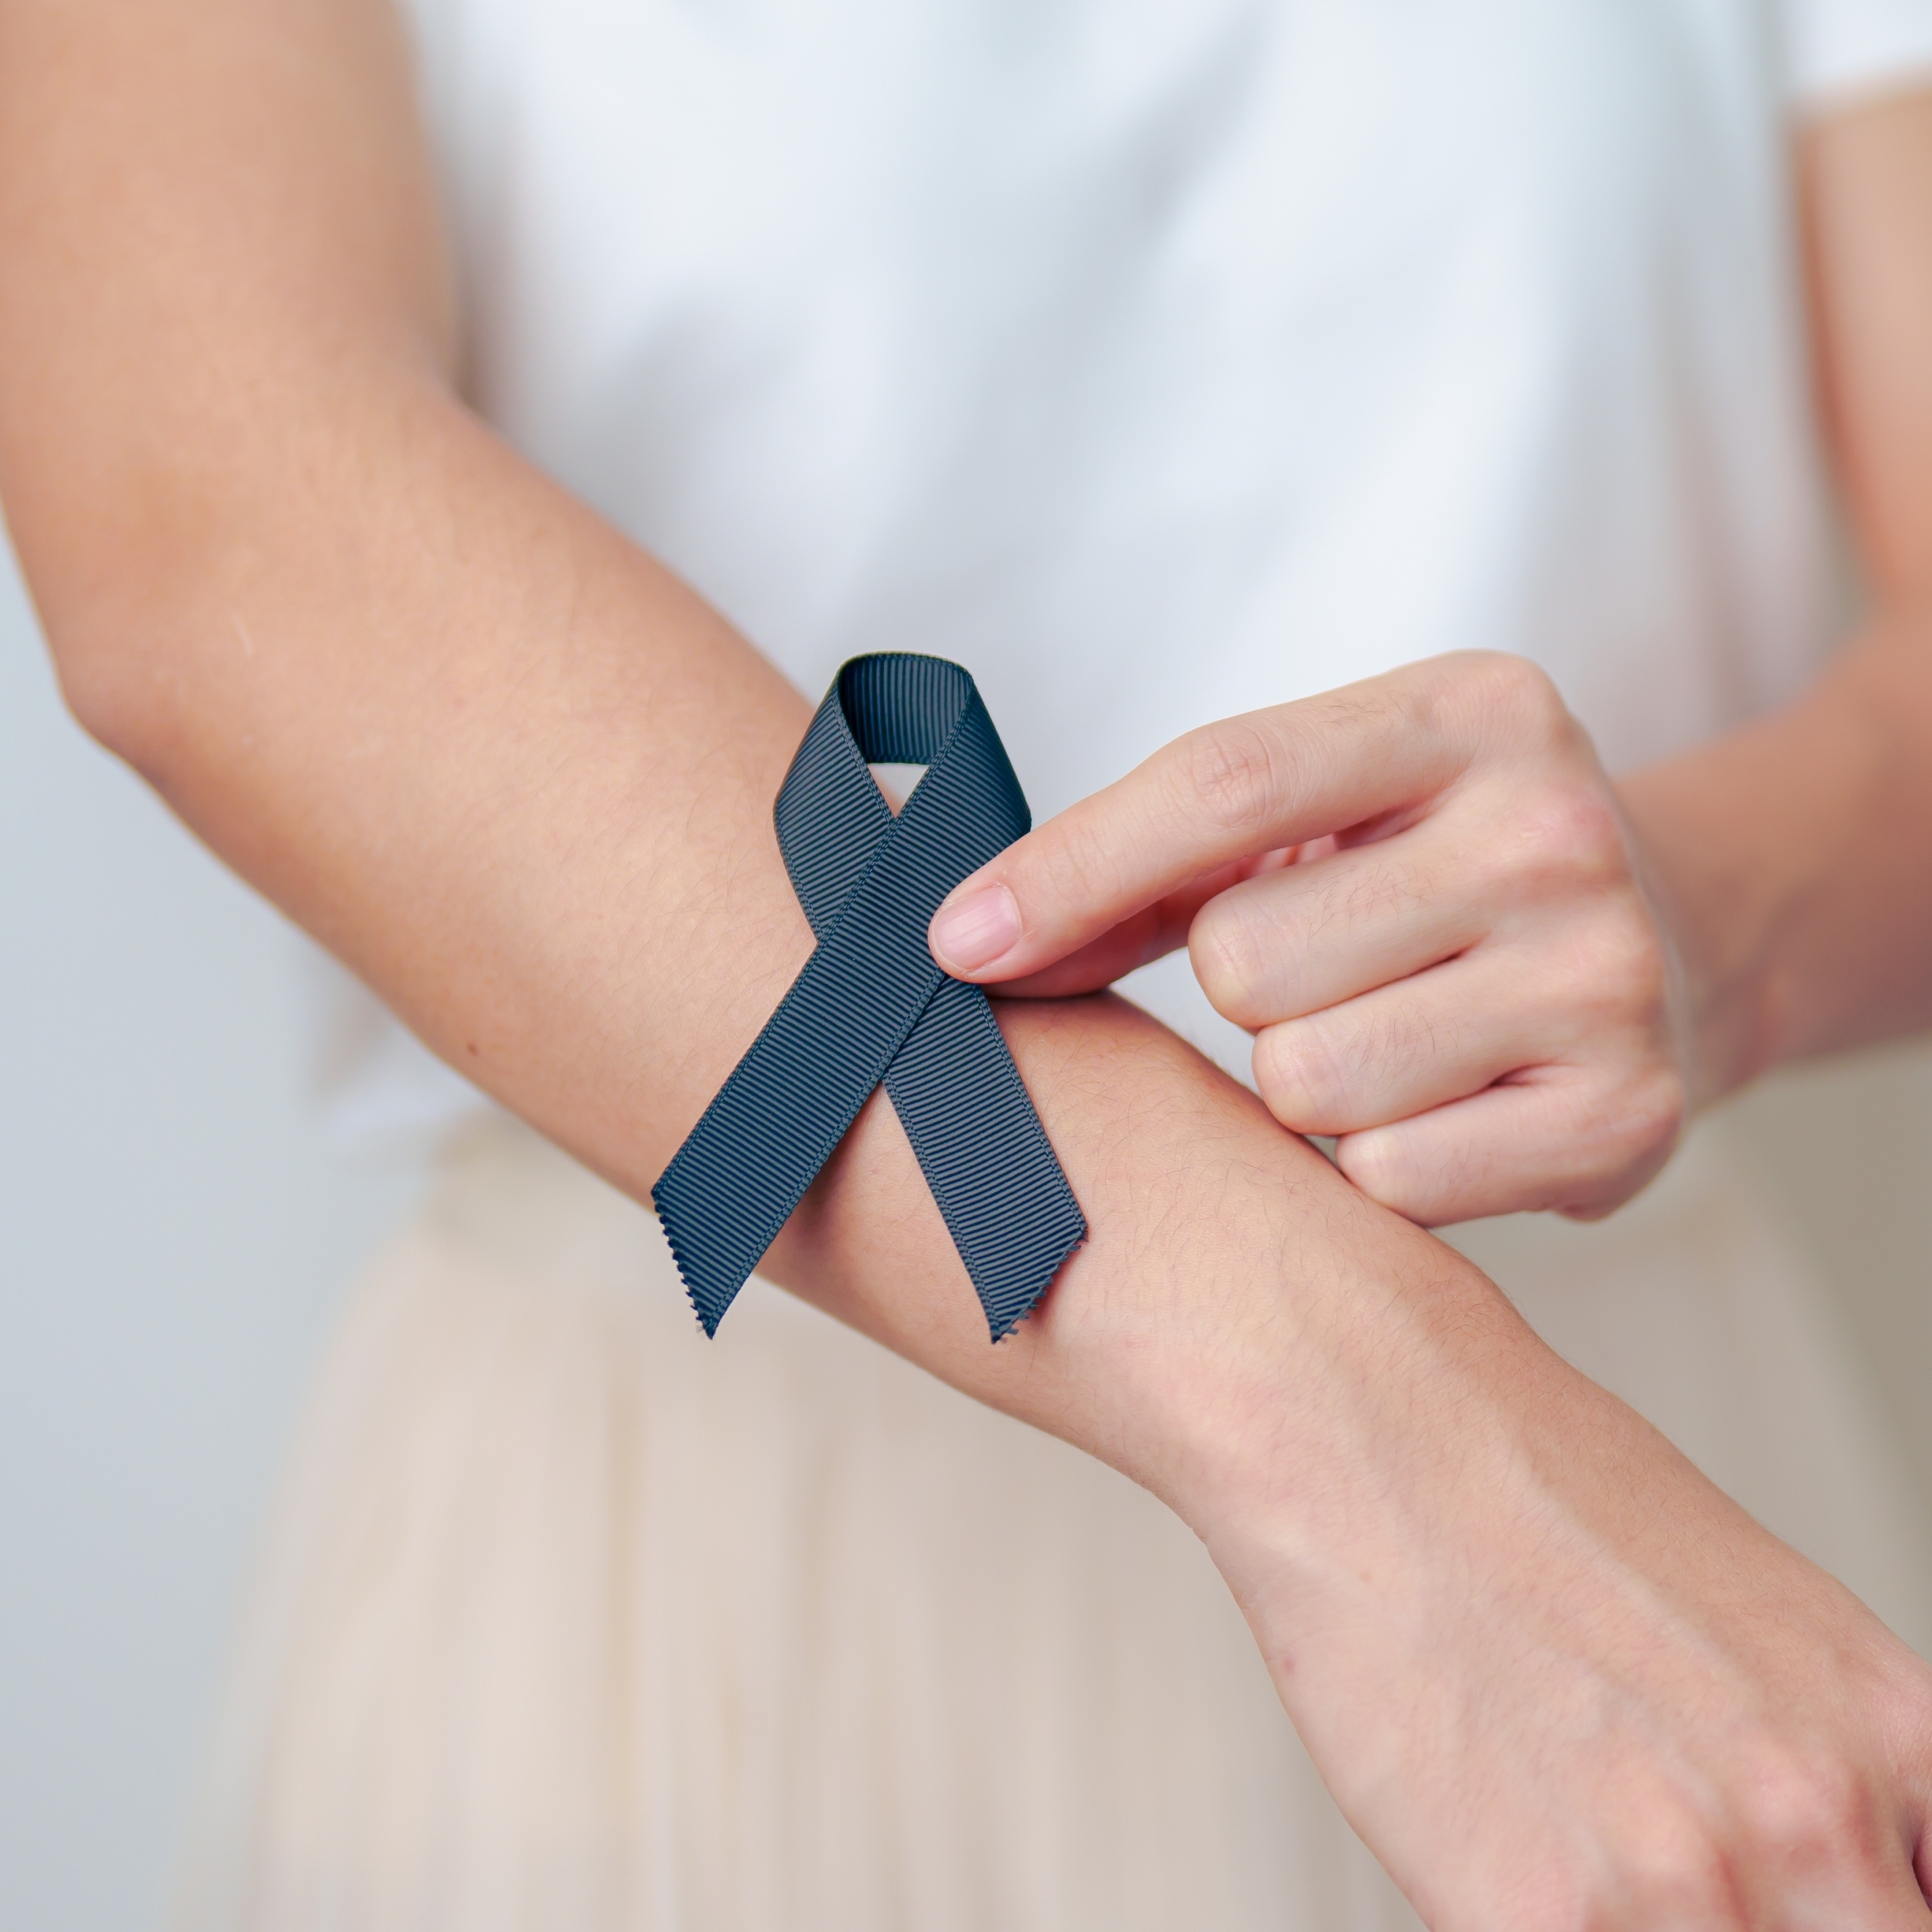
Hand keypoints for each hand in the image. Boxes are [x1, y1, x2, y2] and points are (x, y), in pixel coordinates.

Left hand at [928, 651, 1689, 1223]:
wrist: (1668, 938)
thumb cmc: (1428, 869)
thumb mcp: (1320, 812)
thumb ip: (1148, 864)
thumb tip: (966, 941)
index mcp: (1469, 711)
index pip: (1222, 787)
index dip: (1069, 872)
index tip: (952, 943)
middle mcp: (1555, 827)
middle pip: (1248, 961)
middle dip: (1240, 989)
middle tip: (1325, 969)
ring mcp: (1606, 973)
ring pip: (1307, 1082)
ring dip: (1301, 1083)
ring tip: (1387, 1034)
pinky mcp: (1628, 1115)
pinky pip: (1387, 1177)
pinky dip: (1377, 1164)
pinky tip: (1440, 1105)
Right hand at [1189, 1275, 1931, 1931]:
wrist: (1367, 1428)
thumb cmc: (1528, 1489)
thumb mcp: (1754, 1617)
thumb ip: (1828, 1769)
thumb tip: (1835, 1877)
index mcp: (1889, 1734)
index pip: (1928, 1912)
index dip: (1867, 1903)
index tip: (1806, 1898)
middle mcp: (1814, 1819)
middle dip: (1760, 1917)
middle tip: (1668, 1862)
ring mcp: (1682, 1882)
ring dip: (1639, 1917)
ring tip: (1574, 1827)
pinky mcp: (1539, 1924)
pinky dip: (1529, 1920)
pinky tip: (1497, 1834)